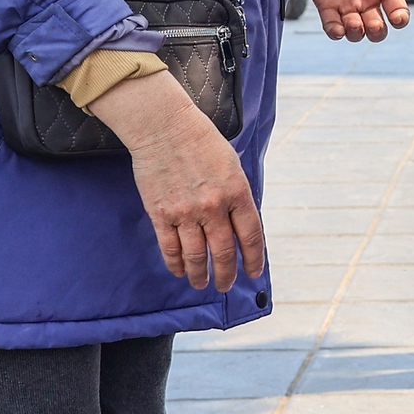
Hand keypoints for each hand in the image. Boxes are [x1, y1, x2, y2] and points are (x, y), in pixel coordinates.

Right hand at [92, 71, 263, 290]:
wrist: (164, 127)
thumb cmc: (202, 142)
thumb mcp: (233, 166)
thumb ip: (237, 196)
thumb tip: (240, 225)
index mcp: (237, 193)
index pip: (250, 236)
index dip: (253, 259)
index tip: (253, 273)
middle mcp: (213, 207)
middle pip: (223, 253)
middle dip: (226, 274)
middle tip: (226, 285)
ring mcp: (185, 213)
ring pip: (196, 256)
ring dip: (200, 275)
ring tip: (202, 283)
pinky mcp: (160, 214)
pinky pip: (170, 247)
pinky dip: (175, 263)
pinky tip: (180, 271)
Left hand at [292, 0, 408, 40]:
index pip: (396, 10)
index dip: (400, 18)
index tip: (396, 17)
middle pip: (377, 28)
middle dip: (377, 32)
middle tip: (373, 23)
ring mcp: (345, 4)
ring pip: (356, 31)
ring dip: (357, 34)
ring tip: (354, 23)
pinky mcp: (325, 5)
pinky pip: (332, 26)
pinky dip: (336, 32)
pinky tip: (338, 29)